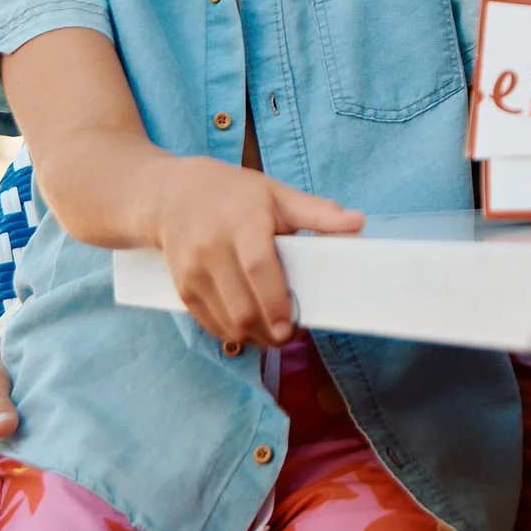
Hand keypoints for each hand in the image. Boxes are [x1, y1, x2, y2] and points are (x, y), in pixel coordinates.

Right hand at [149, 159, 362, 347]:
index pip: (259, 268)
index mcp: (242, 223)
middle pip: (241, 305)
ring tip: (272, 334)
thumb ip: (317, 212)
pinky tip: (249, 329)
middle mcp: (212, 247)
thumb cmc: (235, 194)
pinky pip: (208, 323)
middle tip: (289, 335)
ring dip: (253, 337)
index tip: (292, 326)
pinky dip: (231, 333)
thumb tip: (358, 222)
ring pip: (225, 321)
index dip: (276, 302)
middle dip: (268, 331)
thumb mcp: (277, 194)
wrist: (171, 195)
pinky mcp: (181, 287)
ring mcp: (192, 270)